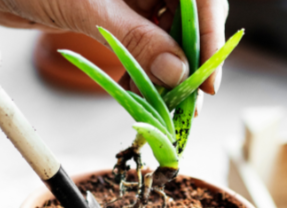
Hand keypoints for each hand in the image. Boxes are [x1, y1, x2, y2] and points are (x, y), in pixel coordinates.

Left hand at [0, 0, 227, 93]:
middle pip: (187, 22)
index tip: (207, 79)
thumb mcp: (90, 8)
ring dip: (166, 73)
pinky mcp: (117, 17)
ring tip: (166, 105)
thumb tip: (177, 71)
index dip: (210, 39)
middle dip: (189, 63)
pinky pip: (141, 46)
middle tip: (189, 102)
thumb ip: (136, 38)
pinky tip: (141, 92)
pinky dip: (143, 70)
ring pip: (165, 37)